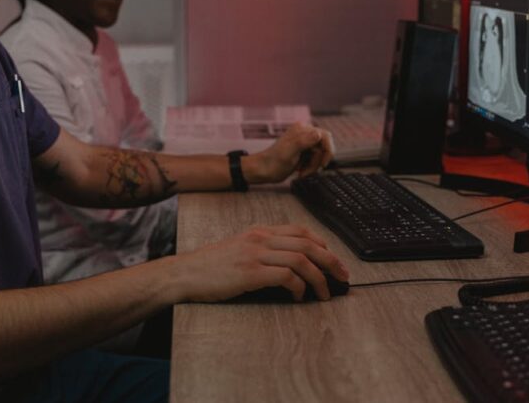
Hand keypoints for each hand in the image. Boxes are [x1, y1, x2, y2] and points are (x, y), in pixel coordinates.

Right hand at [172, 224, 348, 302]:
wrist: (185, 273)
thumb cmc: (211, 266)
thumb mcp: (239, 248)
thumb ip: (262, 249)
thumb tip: (290, 264)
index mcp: (259, 231)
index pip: (300, 231)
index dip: (322, 244)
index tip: (333, 259)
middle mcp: (260, 238)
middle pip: (308, 244)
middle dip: (331, 261)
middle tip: (343, 276)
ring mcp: (255, 254)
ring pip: (301, 259)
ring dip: (319, 278)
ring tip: (325, 293)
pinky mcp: (250, 273)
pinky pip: (286, 276)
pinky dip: (299, 287)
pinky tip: (299, 297)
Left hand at [246, 123, 332, 184]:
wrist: (263, 170)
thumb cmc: (274, 162)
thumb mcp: (290, 152)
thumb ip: (304, 141)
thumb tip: (318, 133)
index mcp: (302, 130)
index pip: (325, 136)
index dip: (328, 151)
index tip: (323, 164)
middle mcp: (304, 134)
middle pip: (323, 148)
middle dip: (317, 162)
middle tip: (308, 171)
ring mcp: (304, 143)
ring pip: (319, 156)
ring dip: (313, 167)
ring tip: (301, 172)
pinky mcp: (302, 152)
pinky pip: (314, 160)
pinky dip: (310, 168)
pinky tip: (300, 171)